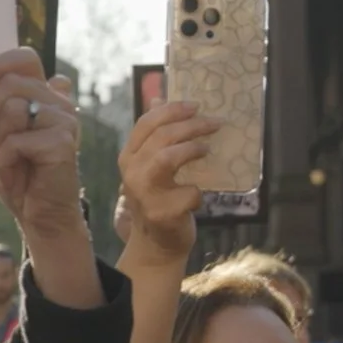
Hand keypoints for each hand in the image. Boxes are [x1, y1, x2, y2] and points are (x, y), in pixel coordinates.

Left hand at [0, 48, 81, 239]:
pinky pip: (18, 140)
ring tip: (9, 162)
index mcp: (43, 95)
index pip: (26, 59)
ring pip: (14, 109)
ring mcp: (65, 119)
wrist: (38, 213)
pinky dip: (8, 161)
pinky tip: (20, 174)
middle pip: (13, 84)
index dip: (1, 64)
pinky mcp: (64, 140)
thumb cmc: (19, 174)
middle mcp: (58, 102)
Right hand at [114, 99, 219, 269]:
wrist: (156, 243)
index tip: (195, 105)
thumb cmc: (159, 199)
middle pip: (161, 137)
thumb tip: (161, 99)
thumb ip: (155, 136)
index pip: (145, 124)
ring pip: (166, 158)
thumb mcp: (152, 166)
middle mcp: (132, 172)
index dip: (171, 110)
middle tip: (213, 123)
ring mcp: (145, 194)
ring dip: (191, 149)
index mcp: (129, 157)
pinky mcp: (162, 213)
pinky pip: (188, 193)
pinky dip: (198, 193)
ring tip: (207, 149)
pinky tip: (199, 196)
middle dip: (191, 126)